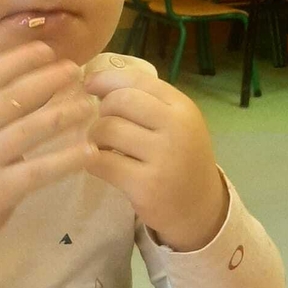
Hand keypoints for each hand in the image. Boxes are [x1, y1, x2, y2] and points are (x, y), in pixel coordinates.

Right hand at [0, 43, 95, 280]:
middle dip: (47, 79)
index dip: (17, 60)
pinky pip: (39, 171)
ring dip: (63, 114)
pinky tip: (89, 152)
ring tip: (89, 105)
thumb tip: (33, 80)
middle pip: (12, 97)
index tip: (46, 50)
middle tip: (76, 70)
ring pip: (29, 129)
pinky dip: (67, 160)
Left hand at [84, 68, 228, 251]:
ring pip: (107, 130)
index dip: (105, 79)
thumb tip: (93, 80)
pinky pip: (101, 162)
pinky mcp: (145, 186)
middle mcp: (176, 128)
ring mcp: (163, 157)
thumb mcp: (174, 122)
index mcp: (182, 107)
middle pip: (118, 101)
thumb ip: (144, 100)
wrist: (198, 208)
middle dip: (101, 111)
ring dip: (94, 137)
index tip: (89, 85)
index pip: (136, 80)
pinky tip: (100, 163)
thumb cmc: (179, 158)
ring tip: (102, 146)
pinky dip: (92, 160)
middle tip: (103, 126)